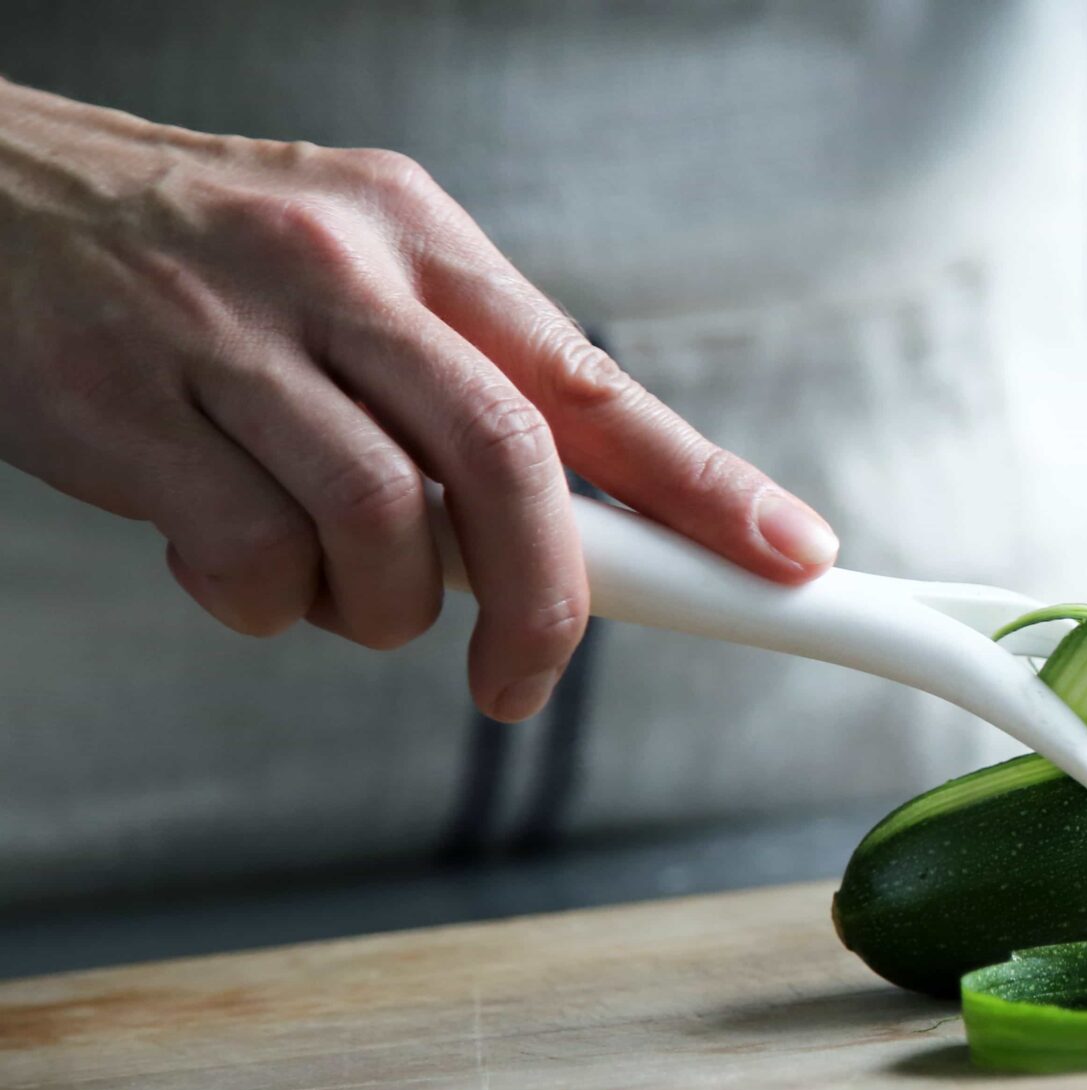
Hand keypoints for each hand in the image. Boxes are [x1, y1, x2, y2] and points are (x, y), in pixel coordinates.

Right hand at [0, 80, 838, 720]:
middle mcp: (339, 274)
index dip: (705, 485)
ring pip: (382, 526)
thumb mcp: (352, 273)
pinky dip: (258, 602)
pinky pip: (247, 561)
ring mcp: (228, 338)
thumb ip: (462, 382)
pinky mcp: (125, 410)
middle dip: (547, 600)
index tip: (789, 558)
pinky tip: (225, 559)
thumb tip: (591, 524)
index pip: (594, 382)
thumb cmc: (191, 261)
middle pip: (509, 462)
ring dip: (378, 608)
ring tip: (330, 586)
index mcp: (418, 241)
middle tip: (525, 678)